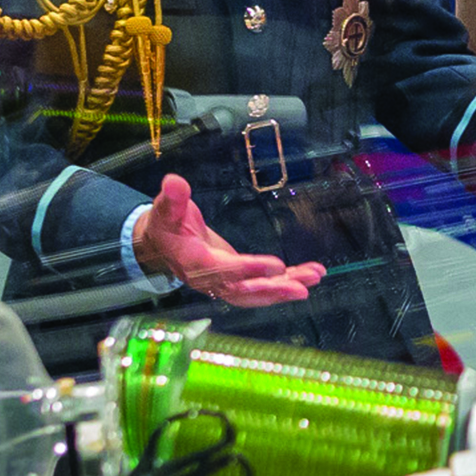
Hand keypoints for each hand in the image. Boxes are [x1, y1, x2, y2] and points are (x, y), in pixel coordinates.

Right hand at [131, 175, 322, 306]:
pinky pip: (263, 285)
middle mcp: (210, 280)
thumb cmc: (167, 224)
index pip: (222, 270)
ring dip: (286, 288)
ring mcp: (225, 283)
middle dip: (273, 290)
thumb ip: (172, 197)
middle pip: (243, 291)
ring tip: (313, 278)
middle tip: (301, 288)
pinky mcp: (238, 280)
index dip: (248, 270)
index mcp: (193, 262)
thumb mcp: (166, 208)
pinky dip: (288, 281)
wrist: (162, 243)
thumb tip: (174, 182)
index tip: (275, 266)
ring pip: (257, 293)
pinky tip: (311, 275)